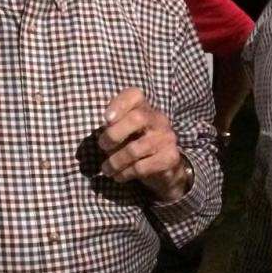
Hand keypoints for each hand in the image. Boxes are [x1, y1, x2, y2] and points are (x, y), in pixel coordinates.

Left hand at [99, 88, 191, 202]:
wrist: (166, 169)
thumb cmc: (138, 146)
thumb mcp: (125, 133)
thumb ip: (114, 128)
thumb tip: (101, 136)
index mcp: (145, 109)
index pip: (135, 95)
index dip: (119, 104)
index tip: (106, 119)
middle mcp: (159, 120)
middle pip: (137, 118)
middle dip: (114, 134)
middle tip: (103, 147)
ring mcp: (166, 139)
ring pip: (135, 149)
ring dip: (115, 162)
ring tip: (107, 169)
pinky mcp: (170, 159)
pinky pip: (141, 167)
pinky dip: (125, 173)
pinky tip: (119, 176)